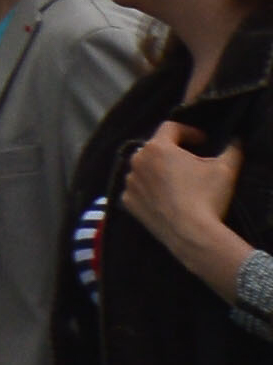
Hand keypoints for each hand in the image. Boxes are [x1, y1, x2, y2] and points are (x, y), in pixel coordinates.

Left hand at [121, 116, 252, 289]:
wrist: (191, 235)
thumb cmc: (207, 198)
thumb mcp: (225, 170)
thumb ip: (231, 149)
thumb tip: (236, 140)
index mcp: (158, 147)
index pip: (171, 128)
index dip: (188, 132)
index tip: (202, 142)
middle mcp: (138, 160)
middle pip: (156, 148)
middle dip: (173, 153)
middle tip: (191, 164)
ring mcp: (131, 182)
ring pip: (145, 169)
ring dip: (159, 172)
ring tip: (178, 183)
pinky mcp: (128, 202)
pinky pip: (138, 190)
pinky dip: (149, 191)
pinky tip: (164, 198)